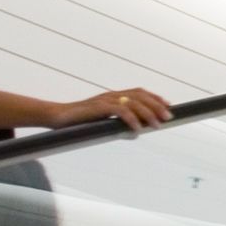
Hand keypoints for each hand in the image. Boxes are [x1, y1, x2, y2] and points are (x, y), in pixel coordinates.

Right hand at [50, 87, 173, 132]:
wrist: (56, 117)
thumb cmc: (78, 121)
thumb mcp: (102, 122)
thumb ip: (117, 125)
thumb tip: (134, 133)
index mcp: (113, 96)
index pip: (139, 92)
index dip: (155, 97)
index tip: (168, 105)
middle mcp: (111, 95)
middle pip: (140, 96)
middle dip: (157, 106)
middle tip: (168, 117)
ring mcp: (105, 100)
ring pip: (133, 103)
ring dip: (148, 114)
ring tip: (157, 125)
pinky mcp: (98, 107)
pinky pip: (119, 111)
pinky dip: (131, 119)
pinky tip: (137, 129)